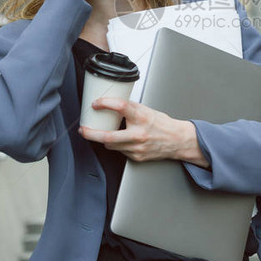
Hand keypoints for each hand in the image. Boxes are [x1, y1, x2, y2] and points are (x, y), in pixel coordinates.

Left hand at [79, 97, 209, 167]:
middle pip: (108, 136)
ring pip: (111, 145)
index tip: (96, 103)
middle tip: (84, 129)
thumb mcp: (147, 110)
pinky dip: (117, 145)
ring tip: (102, 133)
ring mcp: (137, 147)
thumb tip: (112, 105)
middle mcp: (139, 133)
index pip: (121, 106)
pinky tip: (122, 141)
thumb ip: (130, 109)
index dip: (105, 103)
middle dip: (91, 134)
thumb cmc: (163, 125)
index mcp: (142, 117)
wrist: (177, 140)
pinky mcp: (136, 157)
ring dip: (104, 139)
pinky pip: (120, 151)